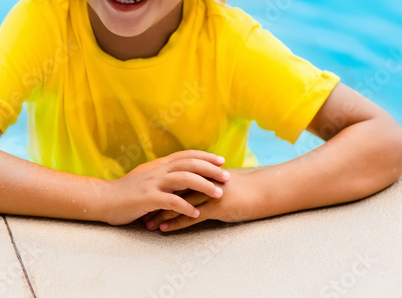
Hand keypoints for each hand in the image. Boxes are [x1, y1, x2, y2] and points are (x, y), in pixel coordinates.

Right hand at [100, 150, 230, 225]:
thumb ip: (163, 174)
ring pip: (184, 179)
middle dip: (210, 169)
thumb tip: (181, 174)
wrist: (104, 199)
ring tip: (218, 194)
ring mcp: (153, 183)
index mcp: (158, 165)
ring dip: (204, 186)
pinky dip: (186, 207)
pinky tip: (196, 214)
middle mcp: (158, 170)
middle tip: (227, 176)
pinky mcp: (148, 198)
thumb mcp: (147, 177)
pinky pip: (171, 201)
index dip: (205, 157)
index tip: (221, 160)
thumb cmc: (127, 191)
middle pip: (189, 164)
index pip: (186, 155)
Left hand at [142, 171, 260, 231]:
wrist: (262, 193)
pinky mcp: (217, 207)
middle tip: (138, 211)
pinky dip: (177, 222)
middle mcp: (202, 181)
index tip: (143, 197)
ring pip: (179, 204)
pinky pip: (193, 216)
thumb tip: (188, 185)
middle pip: (172, 191)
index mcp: (201, 173)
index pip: (173, 180)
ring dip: (162, 214)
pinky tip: (165, 229)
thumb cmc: (241, 188)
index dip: (158, 189)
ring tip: (147, 224)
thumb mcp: (219, 181)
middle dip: (155, 201)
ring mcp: (209, 193)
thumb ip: (203, 181)